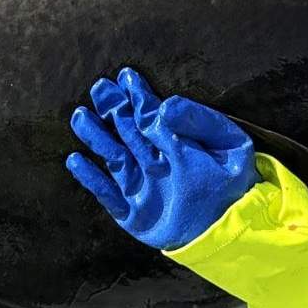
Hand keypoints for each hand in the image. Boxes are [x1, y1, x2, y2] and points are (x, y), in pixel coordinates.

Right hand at [66, 67, 257, 250]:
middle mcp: (153, 163)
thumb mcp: (231, 146)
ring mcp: (141, 188)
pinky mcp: (131, 213)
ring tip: (81, 116)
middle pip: (127, 129)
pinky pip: (107, 194)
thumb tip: (164, 107)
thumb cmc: (232, 186)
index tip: (127, 77)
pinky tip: (76, 160)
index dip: (139, 96)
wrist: (231, 230)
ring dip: (96, 137)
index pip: (151, 115)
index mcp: (175, 145)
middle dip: (113, 107)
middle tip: (100, 87)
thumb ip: (200, 121)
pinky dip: (91, 179)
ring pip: (113, 156)